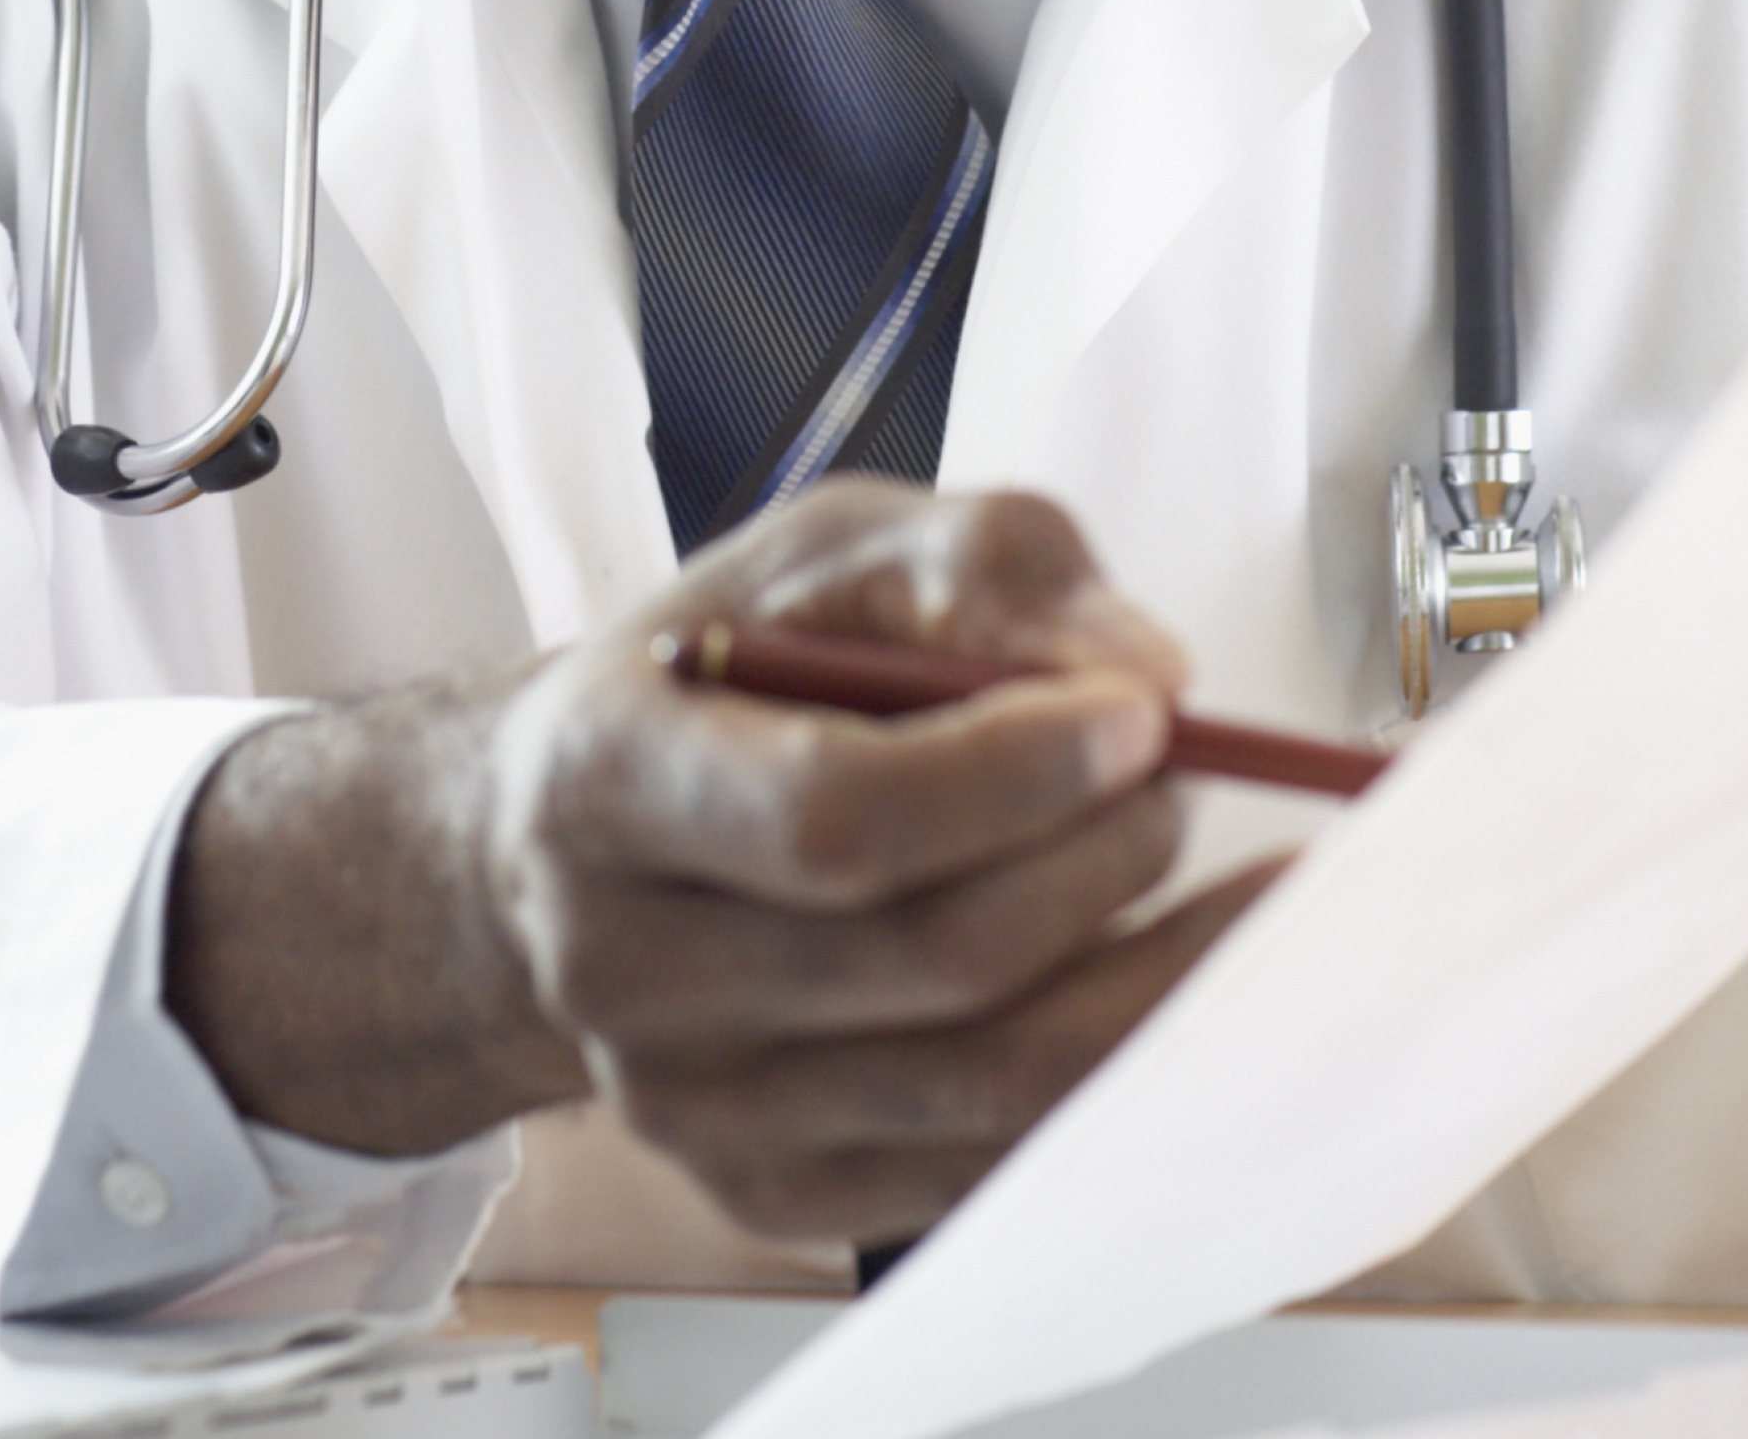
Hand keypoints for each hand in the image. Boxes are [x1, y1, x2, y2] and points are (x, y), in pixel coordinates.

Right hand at [474, 480, 1264, 1242]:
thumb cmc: (713, 677)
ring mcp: (690, 1106)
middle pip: (939, 958)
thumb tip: (1148, 670)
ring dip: (1151, 974)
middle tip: (1174, 776)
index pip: (833, 816)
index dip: (1014, 775)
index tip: (1142, 717)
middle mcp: (621, 968)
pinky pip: (995, 1163)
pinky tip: (1156, 978)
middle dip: (1108, 857)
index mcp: (605, 776)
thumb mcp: (822, 556)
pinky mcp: (766, 1191)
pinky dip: (1113, 1068)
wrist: (554, 850)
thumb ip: (982, 567)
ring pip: (992, 1081)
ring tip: (1193, 871)